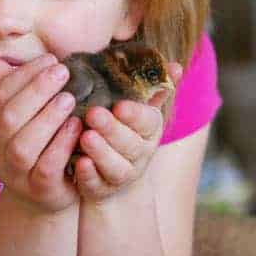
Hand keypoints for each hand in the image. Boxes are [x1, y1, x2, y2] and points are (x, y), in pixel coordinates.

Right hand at [0, 54, 80, 212]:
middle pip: (8, 118)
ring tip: (69, 98)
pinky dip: (61, 145)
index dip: (24, 75)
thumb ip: (12, 90)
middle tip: (63, 72)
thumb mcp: (23, 116)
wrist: (47, 191)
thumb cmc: (37, 143)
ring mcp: (13, 174)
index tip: (50, 59)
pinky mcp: (38, 190)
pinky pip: (46, 168)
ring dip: (48, 118)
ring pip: (22, 146)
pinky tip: (77, 126)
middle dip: (37, 91)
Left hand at [72, 63, 182, 201]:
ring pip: (115, 166)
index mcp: (148, 130)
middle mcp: (139, 154)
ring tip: (85, 137)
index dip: (135, 114)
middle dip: (112, 129)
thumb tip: (177, 66)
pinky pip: (96, 183)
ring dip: (100, 151)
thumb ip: (154, 89)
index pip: (147, 121)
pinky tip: (79, 163)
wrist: (112, 174)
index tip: (119, 105)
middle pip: (130, 144)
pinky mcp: (101, 189)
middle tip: (93, 114)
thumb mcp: (138, 109)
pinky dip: (89, 174)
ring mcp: (121, 174)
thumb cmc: (123, 129)